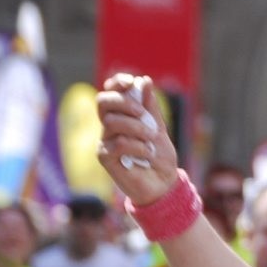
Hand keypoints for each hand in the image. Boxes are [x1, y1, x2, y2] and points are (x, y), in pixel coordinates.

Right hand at [95, 75, 180, 206]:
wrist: (163, 185)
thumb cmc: (159, 158)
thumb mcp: (159, 128)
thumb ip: (151, 107)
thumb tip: (144, 81)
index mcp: (121, 116)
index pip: (109, 91)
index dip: (116, 83)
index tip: (131, 81)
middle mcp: (108, 126)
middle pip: (103, 101)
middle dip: (125, 103)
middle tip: (144, 115)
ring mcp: (104, 141)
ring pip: (112, 122)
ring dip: (137, 128)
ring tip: (151, 139)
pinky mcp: (105, 157)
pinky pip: (118, 143)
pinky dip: (137, 146)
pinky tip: (148, 153)